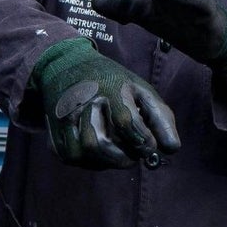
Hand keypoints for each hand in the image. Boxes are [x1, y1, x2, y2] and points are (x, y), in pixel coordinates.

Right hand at [30, 38, 181, 169]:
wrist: (67, 65)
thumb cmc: (111, 81)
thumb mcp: (140, 89)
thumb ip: (160, 118)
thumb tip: (172, 148)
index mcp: (109, 88)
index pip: (125, 122)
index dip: (142, 141)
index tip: (150, 147)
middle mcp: (83, 102)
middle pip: (100, 144)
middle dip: (124, 157)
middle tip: (135, 154)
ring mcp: (64, 117)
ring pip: (85, 153)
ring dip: (107, 161)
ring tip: (119, 152)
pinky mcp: (54, 130)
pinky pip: (72, 157)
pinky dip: (91, 161)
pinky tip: (101, 151)